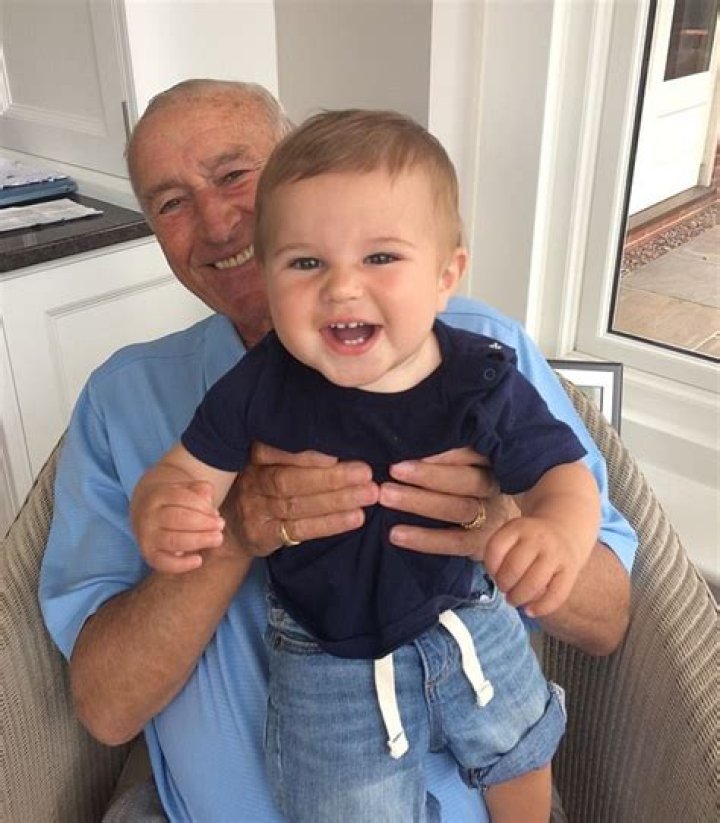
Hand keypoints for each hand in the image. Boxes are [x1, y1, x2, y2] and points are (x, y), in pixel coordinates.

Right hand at [131, 480, 224, 573]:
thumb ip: (200, 491)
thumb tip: (211, 506)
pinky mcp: (149, 555)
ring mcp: (147, 537)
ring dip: (198, 540)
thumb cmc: (175, 502)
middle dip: (203, 523)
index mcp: (158, 495)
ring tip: (217, 539)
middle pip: (176, 518)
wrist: (147, 515)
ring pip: (172, 540)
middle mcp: (149, 516)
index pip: (181, 498)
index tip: (216, 513)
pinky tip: (198, 560)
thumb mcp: (187, 489)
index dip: (202, 506)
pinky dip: (181, 564)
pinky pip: (163, 563)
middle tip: (221, 525)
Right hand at [223, 442, 378, 555]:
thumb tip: (346, 436)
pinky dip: (330, 524)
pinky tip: (355, 518)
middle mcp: (253, 481)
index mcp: (256, 455)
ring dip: (337, 500)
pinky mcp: (263, 535)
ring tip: (368, 494)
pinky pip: (299, 530)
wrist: (232, 527)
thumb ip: (297, 449)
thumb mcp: (271, 460)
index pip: (276, 450)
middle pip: (289, 480)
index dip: (306, 454)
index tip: (337, 451)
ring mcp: (256, 510)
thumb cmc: (264, 485)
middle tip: (365, 473)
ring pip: (297, 505)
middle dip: (331, 477)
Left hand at [378, 447, 517, 558]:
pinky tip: (395, 534)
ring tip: (386, 496)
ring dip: (419, 502)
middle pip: (466, 479)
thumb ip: (445, 452)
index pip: (473, 452)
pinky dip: (424, 539)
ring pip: (458, 508)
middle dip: (428, 474)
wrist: (499, 524)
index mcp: (491, 461)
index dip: (446, 451)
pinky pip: (453, 541)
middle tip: (394, 469)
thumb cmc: (466, 483)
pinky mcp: (480, 543)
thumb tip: (407, 435)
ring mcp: (491, 516)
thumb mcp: (464, 461)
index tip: (412, 446)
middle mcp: (494, 487)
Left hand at [483, 516, 583, 616]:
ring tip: (514, 600)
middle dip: (503, 584)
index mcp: (518, 527)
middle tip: (504, 589)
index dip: (490, 567)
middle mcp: (537, 538)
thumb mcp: (512, 534)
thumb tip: (496, 581)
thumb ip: (500, 553)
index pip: (496, 549)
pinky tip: (530, 611)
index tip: (493, 574)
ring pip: (534, 582)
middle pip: (513, 567)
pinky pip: (556, 595)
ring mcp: (555, 554)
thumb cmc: (529, 541)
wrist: (565, 532)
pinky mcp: (570, 570)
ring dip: (519, 597)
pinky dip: (541, 608)